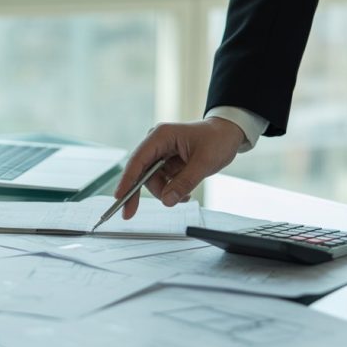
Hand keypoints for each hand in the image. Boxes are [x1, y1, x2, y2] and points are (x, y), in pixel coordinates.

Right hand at [115, 118, 245, 218]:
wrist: (227, 133)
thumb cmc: (217, 139)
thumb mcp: (204, 162)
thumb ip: (184, 182)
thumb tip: (167, 201)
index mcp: (161, 136)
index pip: (138, 160)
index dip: (127, 179)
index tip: (119, 197)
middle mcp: (156, 143)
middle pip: (140, 172)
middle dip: (139, 193)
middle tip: (129, 213)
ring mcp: (160, 153)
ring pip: (151, 180)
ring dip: (164, 192)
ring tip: (184, 196)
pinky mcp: (166, 162)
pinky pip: (162, 181)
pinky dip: (171, 190)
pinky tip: (184, 193)